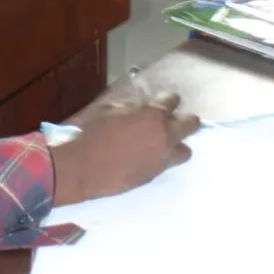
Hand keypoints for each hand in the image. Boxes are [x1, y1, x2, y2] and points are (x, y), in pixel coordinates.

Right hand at [49, 93, 197, 206]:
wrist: (82, 166)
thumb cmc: (91, 133)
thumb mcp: (109, 109)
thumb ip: (130, 108)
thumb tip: (138, 109)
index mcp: (153, 115)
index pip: (172, 101)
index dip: (168, 99)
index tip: (165, 100)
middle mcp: (164, 136)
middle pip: (191, 124)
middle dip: (186, 120)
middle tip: (175, 120)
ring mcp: (162, 157)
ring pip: (185, 150)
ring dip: (177, 144)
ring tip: (164, 143)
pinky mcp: (154, 174)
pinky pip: (167, 164)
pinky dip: (162, 158)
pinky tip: (148, 156)